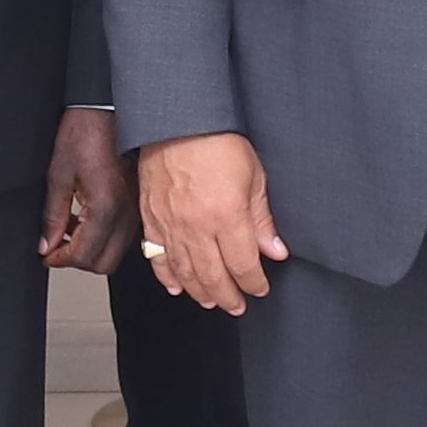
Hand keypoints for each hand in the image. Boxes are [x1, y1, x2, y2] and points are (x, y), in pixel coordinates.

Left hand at [38, 105, 133, 275]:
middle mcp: (126, 213)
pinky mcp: (139, 203)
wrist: (108, 108)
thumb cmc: (85, 132)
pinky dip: (104, 236)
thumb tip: (46, 243)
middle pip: (103, 264)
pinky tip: (86, 218)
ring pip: (115, 253)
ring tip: (69, 227)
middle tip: (55, 245)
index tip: (45, 254)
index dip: (58, 259)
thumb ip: (52, 215)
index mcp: (105, 207)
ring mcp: (136, 209)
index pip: (83, 255)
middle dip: (76, 260)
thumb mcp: (58, 174)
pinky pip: (124, 236)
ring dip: (90, 248)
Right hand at [136, 131, 283, 315]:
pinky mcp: (151, 219)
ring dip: (200, 293)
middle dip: (229, 297)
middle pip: (214, 277)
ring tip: (211, 302)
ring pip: (185, 273)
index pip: (243, 265)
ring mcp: (170, 225)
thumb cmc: (216, 140)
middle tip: (237, 306)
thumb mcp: (254, 176)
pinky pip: (157, 258)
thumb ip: (262, 219)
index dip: (253, 283)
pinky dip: (167, 277)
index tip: (259, 288)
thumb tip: (275, 251)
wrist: (177, 120)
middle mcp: (197, 227)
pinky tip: (177, 287)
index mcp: (227, 216)